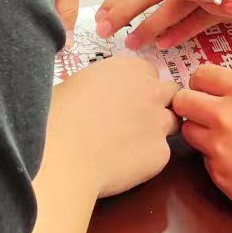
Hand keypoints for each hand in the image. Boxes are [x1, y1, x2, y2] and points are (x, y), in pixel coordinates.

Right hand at [49, 57, 178, 199]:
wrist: (62, 155)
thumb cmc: (58, 118)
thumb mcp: (76, 84)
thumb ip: (101, 85)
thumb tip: (97, 95)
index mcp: (128, 68)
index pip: (150, 72)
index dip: (140, 87)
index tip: (128, 98)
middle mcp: (150, 91)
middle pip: (171, 93)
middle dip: (159, 104)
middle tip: (137, 120)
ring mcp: (159, 122)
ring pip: (173, 123)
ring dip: (158, 130)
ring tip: (130, 144)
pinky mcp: (161, 153)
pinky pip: (161, 154)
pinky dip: (148, 159)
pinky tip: (124, 164)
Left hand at [175, 64, 231, 232]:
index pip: (201, 73)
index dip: (202, 84)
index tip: (208, 93)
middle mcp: (226, 114)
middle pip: (182, 100)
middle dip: (190, 108)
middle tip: (205, 118)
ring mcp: (218, 145)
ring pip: (187, 131)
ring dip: (199, 135)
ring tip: (223, 143)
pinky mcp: (217, 174)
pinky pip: (203, 160)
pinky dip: (214, 162)